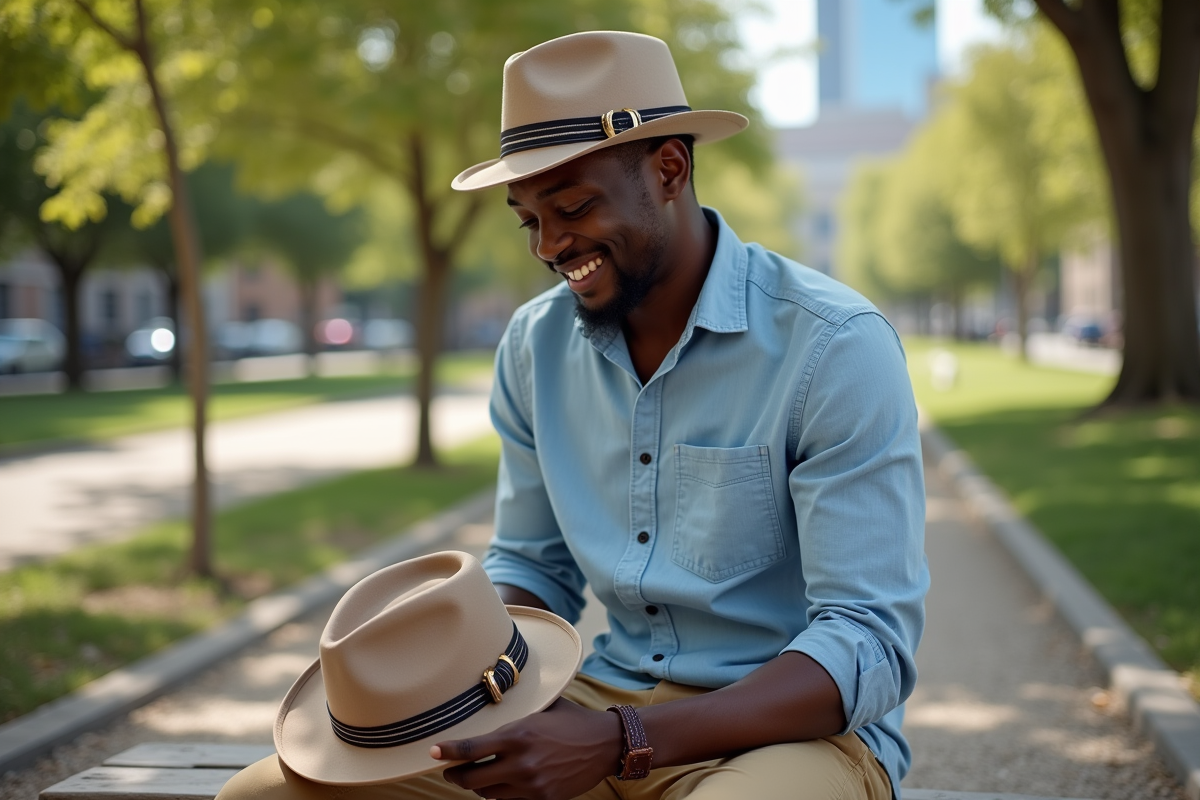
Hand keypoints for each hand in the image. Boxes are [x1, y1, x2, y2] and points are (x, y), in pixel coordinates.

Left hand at [432, 698, 622, 799]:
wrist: (606, 745)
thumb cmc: (573, 720)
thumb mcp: (543, 708)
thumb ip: (517, 711)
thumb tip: (494, 696)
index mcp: (518, 735)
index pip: (471, 749)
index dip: (448, 752)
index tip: (433, 752)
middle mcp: (521, 763)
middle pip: (472, 779)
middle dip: (456, 775)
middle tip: (450, 770)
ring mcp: (531, 784)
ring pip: (488, 793)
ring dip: (478, 785)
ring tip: (476, 776)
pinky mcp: (542, 799)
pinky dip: (499, 794)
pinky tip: (500, 784)